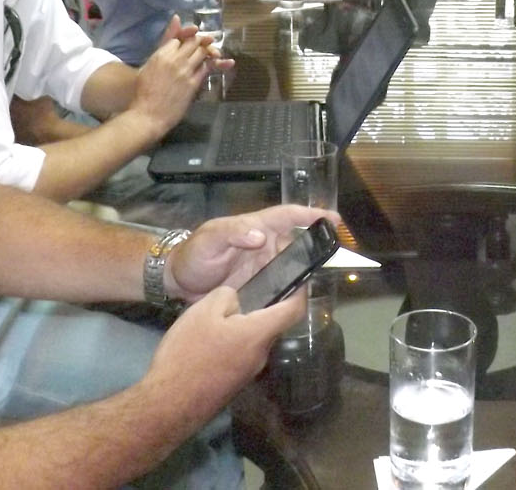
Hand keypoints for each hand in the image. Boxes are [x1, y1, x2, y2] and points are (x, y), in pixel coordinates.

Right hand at [128, 19, 211, 134]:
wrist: (148, 115)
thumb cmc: (144, 93)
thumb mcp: (148, 66)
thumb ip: (162, 45)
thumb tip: (174, 19)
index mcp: (160, 55)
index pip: (179, 37)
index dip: (186, 38)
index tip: (190, 42)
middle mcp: (174, 59)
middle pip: (194, 42)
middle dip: (200, 42)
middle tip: (206, 44)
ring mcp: (185, 71)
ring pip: (203, 52)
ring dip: (208, 51)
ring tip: (211, 53)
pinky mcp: (193, 83)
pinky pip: (207, 67)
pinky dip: (215, 63)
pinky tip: (221, 62)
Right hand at [136, 284, 307, 441]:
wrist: (168, 406)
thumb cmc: (188, 354)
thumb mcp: (203, 311)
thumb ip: (227, 297)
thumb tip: (237, 303)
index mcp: (259, 334)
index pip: (294, 310)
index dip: (300, 291)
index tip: (297, 277)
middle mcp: (261, 356)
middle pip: (269, 325)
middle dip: (258, 309)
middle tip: (238, 294)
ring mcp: (247, 374)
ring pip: (251, 341)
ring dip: (239, 328)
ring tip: (212, 319)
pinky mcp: (233, 385)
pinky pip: (238, 356)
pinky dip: (229, 344)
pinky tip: (205, 343)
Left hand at [165, 204, 339, 299]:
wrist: (178, 284)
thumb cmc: (194, 254)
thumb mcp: (209, 239)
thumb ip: (232, 234)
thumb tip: (261, 235)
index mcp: (256, 227)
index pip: (288, 217)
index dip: (310, 215)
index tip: (332, 219)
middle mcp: (265, 246)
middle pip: (297, 243)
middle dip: (317, 245)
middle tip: (337, 254)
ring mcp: (264, 268)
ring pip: (293, 266)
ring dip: (308, 270)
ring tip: (324, 277)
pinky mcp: (260, 289)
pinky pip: (282, 287)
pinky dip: (294, 291)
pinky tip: (303, 300)